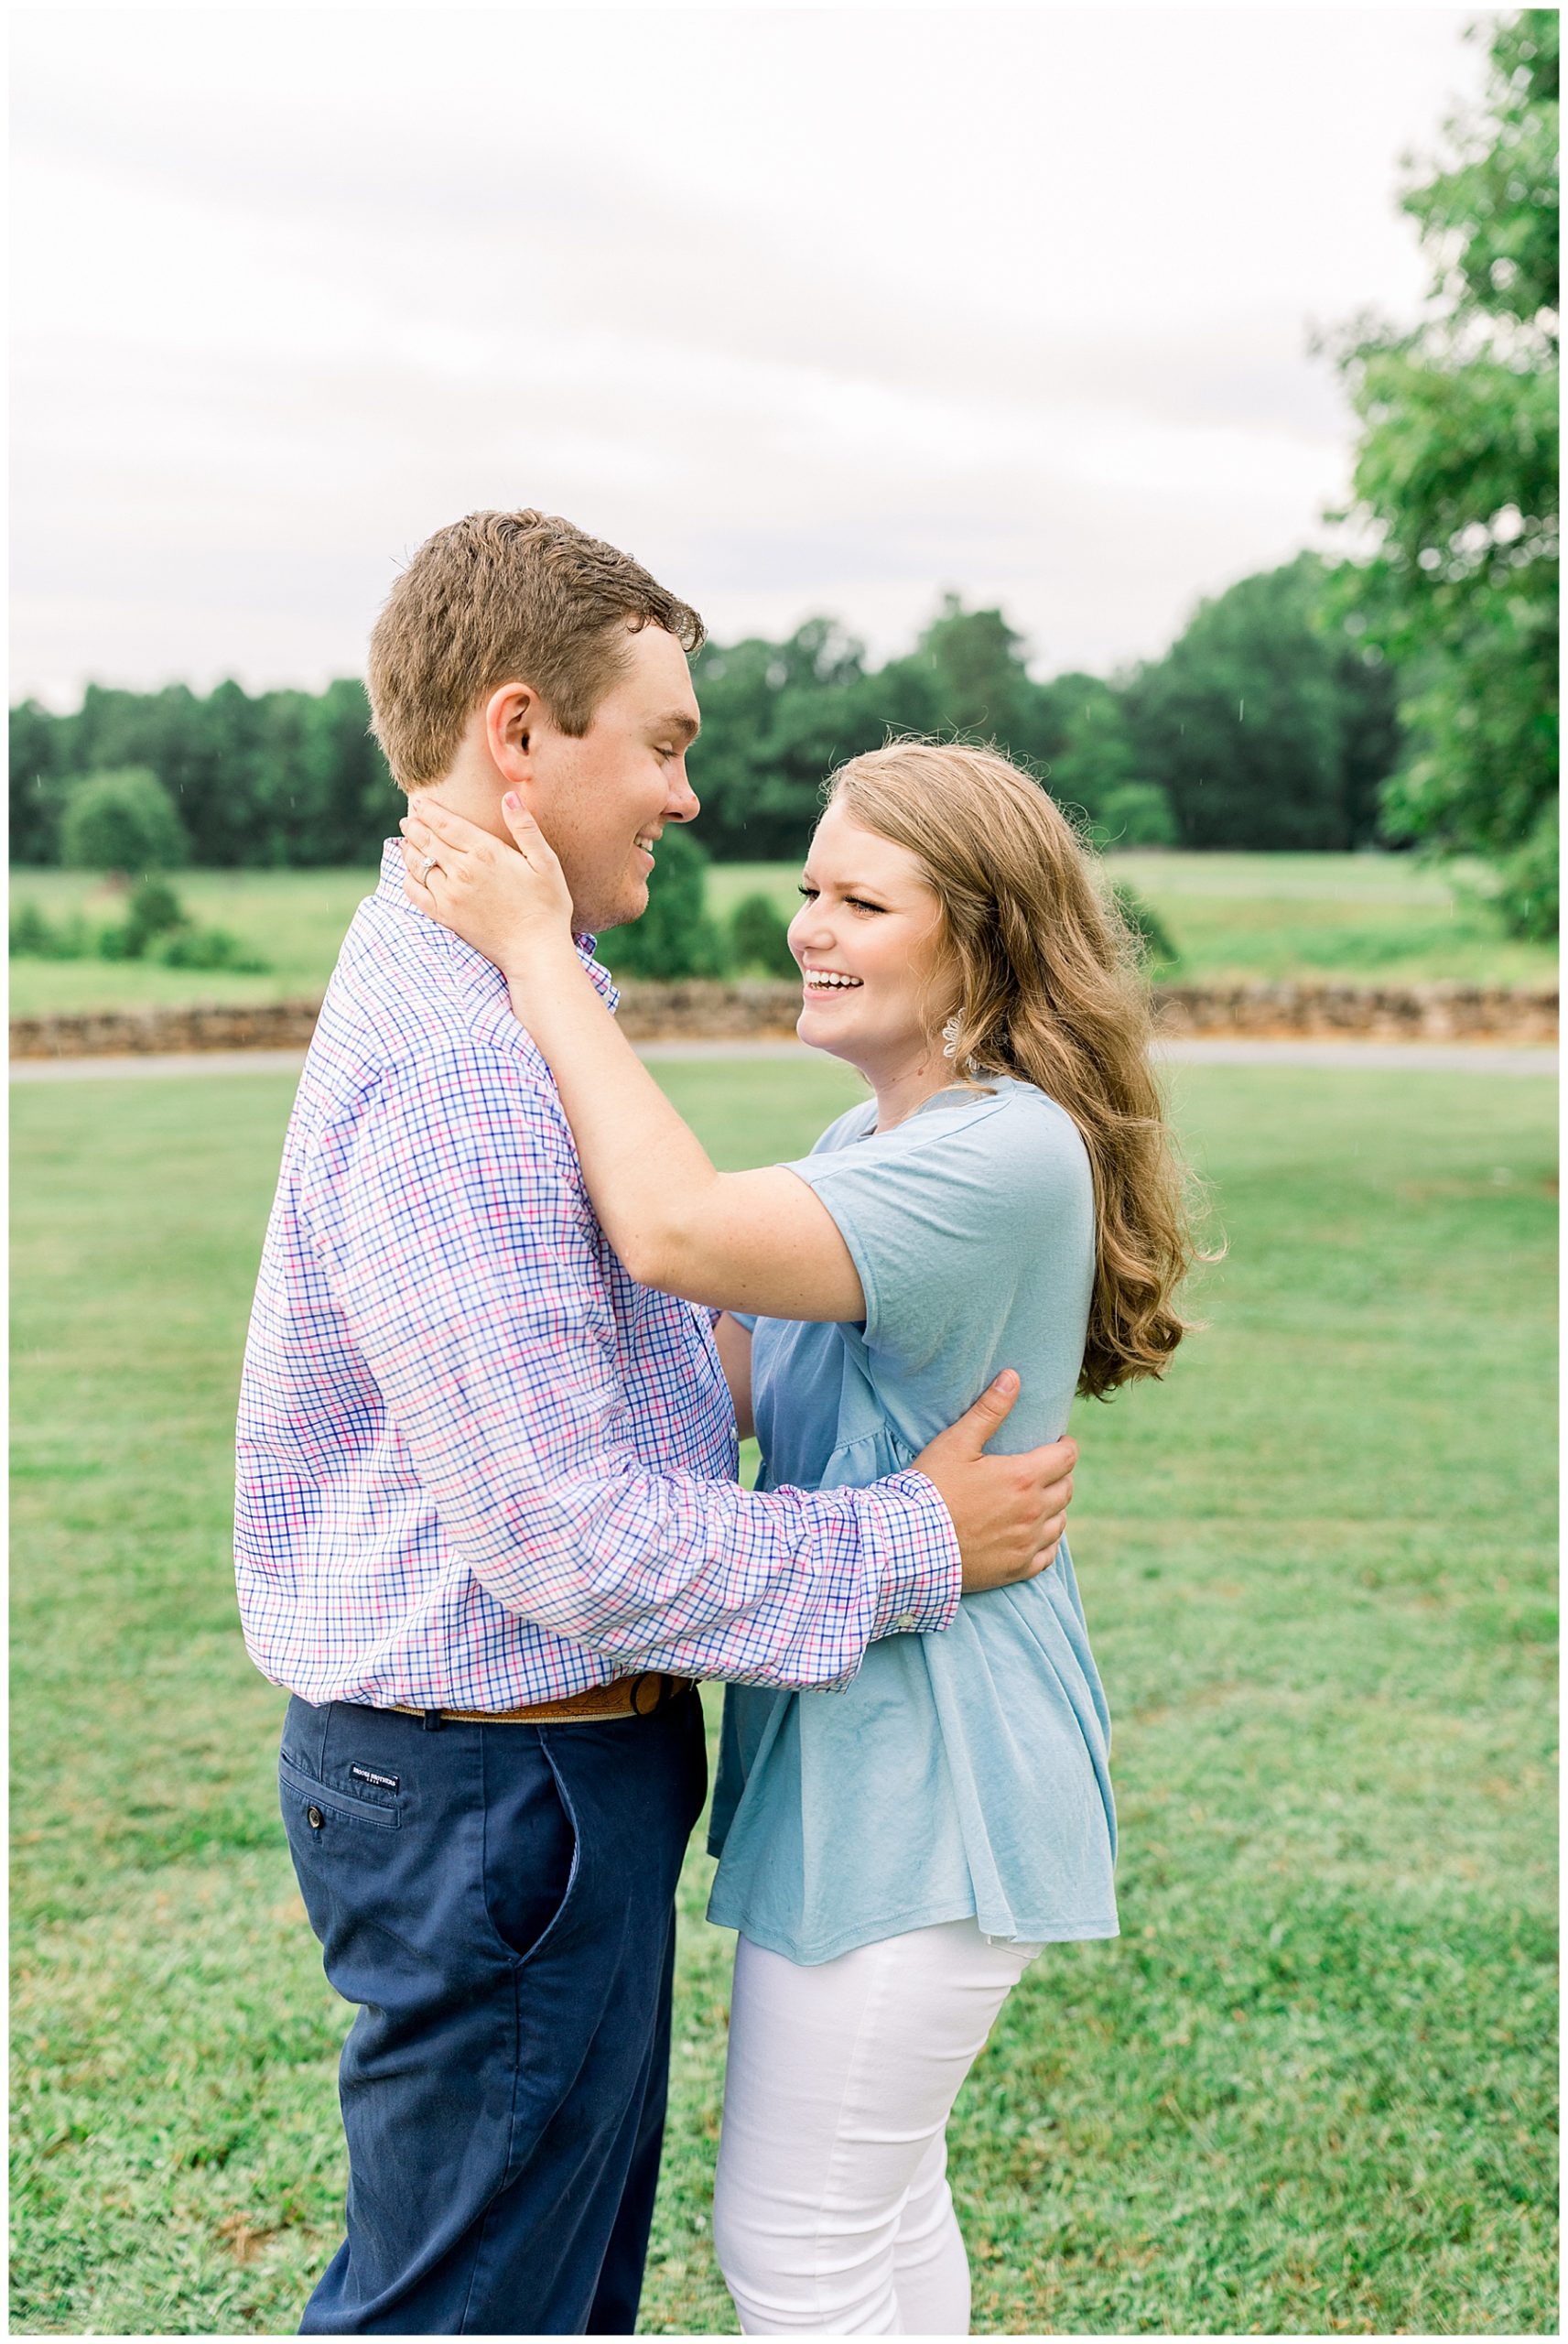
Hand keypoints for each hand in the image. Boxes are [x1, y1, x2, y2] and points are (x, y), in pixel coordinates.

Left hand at [400, 793, 575, 977]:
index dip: (430, 810)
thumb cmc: (547, 906)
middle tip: (408, 819)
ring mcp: (450, 895)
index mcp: (486, 853)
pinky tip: (410, 873)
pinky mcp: (445, 916)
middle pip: (427, 841)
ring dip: (409, 849)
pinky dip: (408, 879)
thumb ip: (525, 827)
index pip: (447, 824)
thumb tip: (509, 795)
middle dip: (415, 827)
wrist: (535, 951)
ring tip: (406, 840)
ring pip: (418, 865)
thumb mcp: (545, 862)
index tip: (420, 802)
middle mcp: (462, 871)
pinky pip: (416, 893)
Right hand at [913, 1372, 1076, 1594]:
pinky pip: (1048, 1555)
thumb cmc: (930, 1489)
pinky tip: (1029, 1534)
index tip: (1054, 1443)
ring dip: (1052, 1508)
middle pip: (1066, 1488)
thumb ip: (989, 1411)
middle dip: (1058, 1475)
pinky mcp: (1017, 1569)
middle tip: (1039, 1469)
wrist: (908, 1544)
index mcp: (1023, 1477)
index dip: (1064, 1446)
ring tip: (1033, 1501)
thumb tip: (1013, 1377)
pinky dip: (1045, 1542)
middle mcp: (1033, 1512)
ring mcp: (1027, 1544)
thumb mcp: (956, 1443)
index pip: (1066, 1457)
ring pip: (1059, 1522)